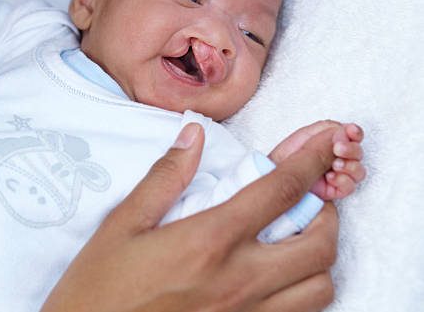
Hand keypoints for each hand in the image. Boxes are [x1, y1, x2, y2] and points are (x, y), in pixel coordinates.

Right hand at [41, 124, 338, 311]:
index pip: (279, 191)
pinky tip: (278, 278)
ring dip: (318, 258)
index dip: (309, 163)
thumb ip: (166, 176)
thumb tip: (194, 135)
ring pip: (319, 288)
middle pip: (318, 245)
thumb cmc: (101, 285)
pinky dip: (304, 293)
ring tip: (294, 240)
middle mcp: (239, 279)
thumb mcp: (123, 223)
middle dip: (326, 214)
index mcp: (209, 239)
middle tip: (307, 200)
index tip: (322, 147)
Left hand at [269, 120, 365, 199]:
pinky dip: (344, 181)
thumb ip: (325, 135)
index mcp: (329, 140)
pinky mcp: (333, 190)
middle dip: (352, 149)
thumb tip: (344, 134)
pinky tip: (331, 177)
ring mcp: (335, 173)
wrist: (273, 176)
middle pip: (357, 152)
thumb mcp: (303, 138)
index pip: (350, 134)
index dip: (354, 132)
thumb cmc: (284, 155)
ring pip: (358, 170)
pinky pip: (349, 187)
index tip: (351, 131)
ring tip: (335, 166)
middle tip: (339, 149)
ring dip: (351, 166)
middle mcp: (335, 156)